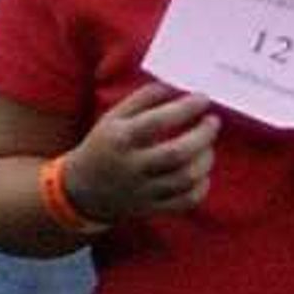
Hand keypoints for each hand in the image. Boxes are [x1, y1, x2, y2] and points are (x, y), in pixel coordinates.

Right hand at [68, 82, 216, 224]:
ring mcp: (142, 190)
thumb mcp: (114, 117)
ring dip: (205, 159)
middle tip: (213, 121)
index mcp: (119, 139)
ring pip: (185, 178)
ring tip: (207, 145)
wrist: (81, 190)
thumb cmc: (105, 145)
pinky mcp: (151, 208)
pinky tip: (201, 172)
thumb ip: (144, 98)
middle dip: (203, 135)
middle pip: (177, 153)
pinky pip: (186, 201)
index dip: (185, 108)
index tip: (203, 98)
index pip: (156, 122)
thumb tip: (177, 86)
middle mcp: (131, 166)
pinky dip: (201, 186)